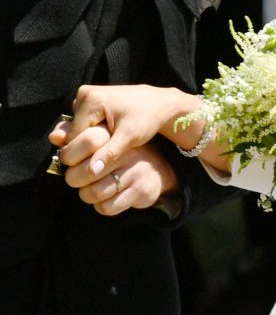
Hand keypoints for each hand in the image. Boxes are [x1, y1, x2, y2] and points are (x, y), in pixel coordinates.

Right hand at [49, 83, 200, 176]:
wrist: (159, 103)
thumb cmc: (147, 118)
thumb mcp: (130, 137)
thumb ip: (109, 153)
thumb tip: (91, 172)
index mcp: (91, 99)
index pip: (73, 138)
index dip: (85, 153)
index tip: (105, 154)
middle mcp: (84, 94)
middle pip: (73, 133)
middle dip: (87, 145)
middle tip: (110, 145)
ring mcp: (85, 96)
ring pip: (77, 130)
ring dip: (89, 140)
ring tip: (111, 139)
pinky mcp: (89, 100)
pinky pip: (82, 124)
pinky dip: (92, 132)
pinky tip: (108, 134)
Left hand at [58, 123, 178, 214]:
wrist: (157, 168)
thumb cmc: (120, 151)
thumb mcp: (103, 138)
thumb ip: (77, 135)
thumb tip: (54, 137)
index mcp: (117, 134)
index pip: (88, 140)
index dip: (70, 154)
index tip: (68, 160)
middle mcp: (128, 150)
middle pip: (88, 170)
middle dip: (74, 178)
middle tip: (75, 178)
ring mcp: (135, 170)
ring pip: (95, 192)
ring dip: (86, 194)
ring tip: (89, 189)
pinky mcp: (141, 190)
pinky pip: (108, 206)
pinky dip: (100, 206)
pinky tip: (104, 198)